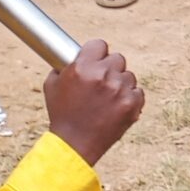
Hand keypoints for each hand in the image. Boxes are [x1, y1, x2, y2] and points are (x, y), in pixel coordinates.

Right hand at [44, 39, 143, 166]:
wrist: (74, 145)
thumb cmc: (61, 115)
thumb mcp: (52, 85)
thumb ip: (63, 66)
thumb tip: (72, 56)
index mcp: (83, 67)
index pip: (99, 45)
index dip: (96, 53)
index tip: (96, 60)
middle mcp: (103, 75)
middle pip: (117, 59)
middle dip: (110, 69)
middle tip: (102, 82)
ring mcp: (119, 90)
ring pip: (128, 76)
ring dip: (120, 84)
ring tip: (108, 99)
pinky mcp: (132, 105)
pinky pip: (137, 92)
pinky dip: (130, 98)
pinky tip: (117, 107)